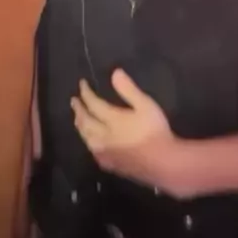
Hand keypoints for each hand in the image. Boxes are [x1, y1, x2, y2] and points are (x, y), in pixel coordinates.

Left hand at [71, 70, 176, 191]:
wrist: (163, 163)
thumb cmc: (155, 131)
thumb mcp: (145, 105)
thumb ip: (128, 89)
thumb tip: (114, 73)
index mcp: (112, 119)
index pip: (93, 104)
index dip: (86, 93)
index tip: (82, 84)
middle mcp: (104, 136)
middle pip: (86, 122)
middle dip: (79, 110)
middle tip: (74, 101)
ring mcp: (106, 152)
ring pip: (86, 138)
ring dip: (80, 126)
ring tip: (78, 119)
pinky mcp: (111, 165)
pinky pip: (93, 152)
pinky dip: (88, 143)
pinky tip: (91, 144)